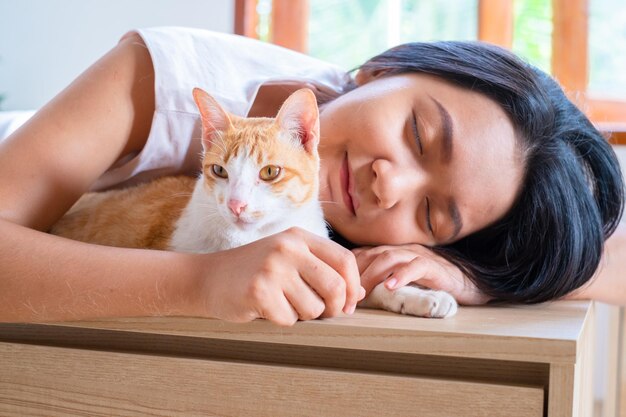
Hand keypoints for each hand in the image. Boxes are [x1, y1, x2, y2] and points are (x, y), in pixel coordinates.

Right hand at [195, 227, 364, 325]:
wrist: (207, 277)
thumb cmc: (254, 271)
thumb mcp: (289, 260)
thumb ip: (323, 271)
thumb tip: (360, 293)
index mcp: (299, 237)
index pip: (345, 260)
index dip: (352, 287)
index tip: (348, 305)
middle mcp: (288, 247)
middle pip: (335, 287)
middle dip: (334, 308)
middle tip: (321, 314)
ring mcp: (272, 268)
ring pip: (313, 308)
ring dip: (302, 316)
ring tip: (281, 303)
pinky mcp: (258, 291)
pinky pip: (289, 320)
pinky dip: (280, 321)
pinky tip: (264, 308)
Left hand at [352, 244, 489, 305]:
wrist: (470, 283)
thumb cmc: (433, 285)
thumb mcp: (402, 284)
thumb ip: (381, 284)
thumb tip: (354, 299)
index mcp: (391, 253)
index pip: (361, 255)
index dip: (346, 271)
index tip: (335, 291)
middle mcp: (401, 250)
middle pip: (369, 256)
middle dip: (354, 278)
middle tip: (344, 302)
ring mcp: (417, 256)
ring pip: (387, 258)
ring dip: (370, 277)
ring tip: (360, 296)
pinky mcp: (434, 267)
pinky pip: (416, 266)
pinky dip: (401, 275)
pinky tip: (390, 287)